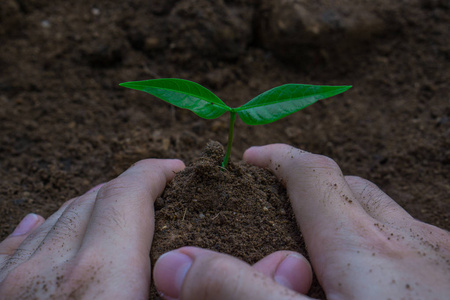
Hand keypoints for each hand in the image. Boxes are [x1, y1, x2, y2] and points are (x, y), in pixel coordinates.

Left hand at [0, 159, 184, 299]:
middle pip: (93, 200)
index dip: (154, 174)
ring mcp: (11, 282)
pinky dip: (37, 230)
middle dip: (129, 190)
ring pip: (56, 218)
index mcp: (102, 280)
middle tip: (154, 197)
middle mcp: (48, 272)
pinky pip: (12, 247)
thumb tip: (185, 265)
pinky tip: (41, 223)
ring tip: (113, 215)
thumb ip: (168, 286)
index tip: (174, 171)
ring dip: (90, 208)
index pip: (127, 196)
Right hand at [153, 144, 449, 299]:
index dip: (277, 159)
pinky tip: (382, 282)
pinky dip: (387, 244)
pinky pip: (417, 243)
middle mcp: (408, 238)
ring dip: (351, 215)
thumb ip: (241, 293)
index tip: (251, 161)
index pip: (313, 173)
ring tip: (325, 243)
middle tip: (281, 208)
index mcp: (362, 244)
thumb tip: (175, 264)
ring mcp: (443, 256)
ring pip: (386, 216)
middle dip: (311, 186)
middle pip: (350, 188)